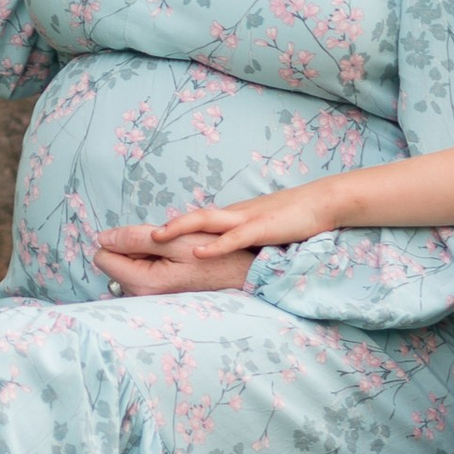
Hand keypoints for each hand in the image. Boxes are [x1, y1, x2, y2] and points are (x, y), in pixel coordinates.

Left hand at [92, 221, 261, 296]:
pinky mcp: (154, 295)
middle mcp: (140, 295)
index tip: (145, 240)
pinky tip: (172, 263)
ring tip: (171, 255)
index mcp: (143, 282)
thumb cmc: (211, 257)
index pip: (103, 256)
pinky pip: (138, 272)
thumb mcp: (174, 239)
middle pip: (114, 261)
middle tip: (164, 248)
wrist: (239, 277)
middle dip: (132, 248)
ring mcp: (147, 297)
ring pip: (126, 265)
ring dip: (143, 254)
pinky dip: (150, 262)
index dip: (119, 240)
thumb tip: (102, 238)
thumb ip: (134, 238)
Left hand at [148, 179, 363, 254]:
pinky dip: (215, 244)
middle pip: (189, 219)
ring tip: (155, 237)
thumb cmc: (289, 218)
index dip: (165, 231)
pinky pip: (234, 237)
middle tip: (133, 236)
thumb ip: (233, 233)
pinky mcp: (262, 227)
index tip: (139, 241)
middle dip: (161, 228)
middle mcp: (230, 215)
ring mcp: (245, 219)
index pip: (191, 222)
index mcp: (227, 217)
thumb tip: (211, 246)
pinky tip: (198, 251)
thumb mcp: (255, 225)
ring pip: (204, 221)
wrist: (320, 202)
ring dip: (178, 228)